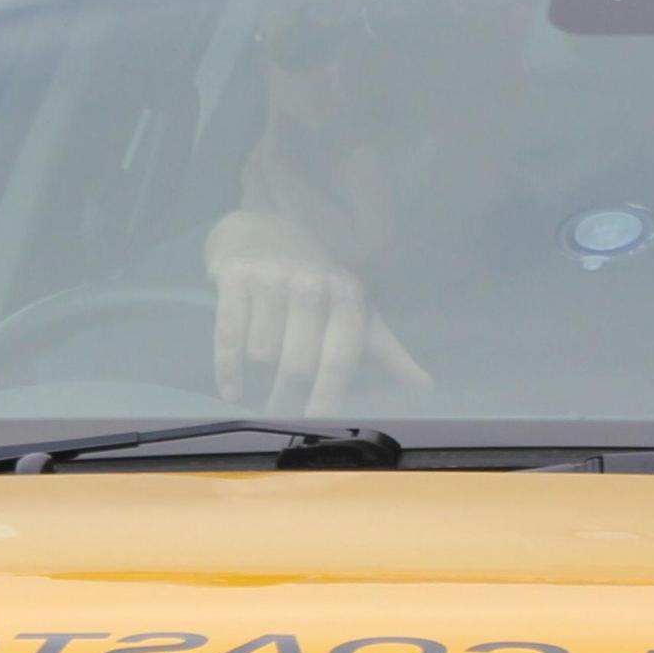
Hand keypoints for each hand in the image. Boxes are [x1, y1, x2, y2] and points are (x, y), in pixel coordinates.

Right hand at [204, 209, 431, 413]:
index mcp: (347, 295)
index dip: (327, 396)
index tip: (316, 423)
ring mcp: (273, 277)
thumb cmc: (315, 283)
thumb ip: (388, 352)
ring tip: (257, 393)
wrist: (264, 230)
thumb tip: (425, 387)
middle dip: (288, 398)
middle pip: (299, 362)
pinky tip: (232, 390)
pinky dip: (228, 369)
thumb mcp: (355, 310)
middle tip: (280, 416)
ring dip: (258, 381)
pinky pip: (229, 334)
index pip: (339, 357)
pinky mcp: (237, 275)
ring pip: (263, 352)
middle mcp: (312, 283)